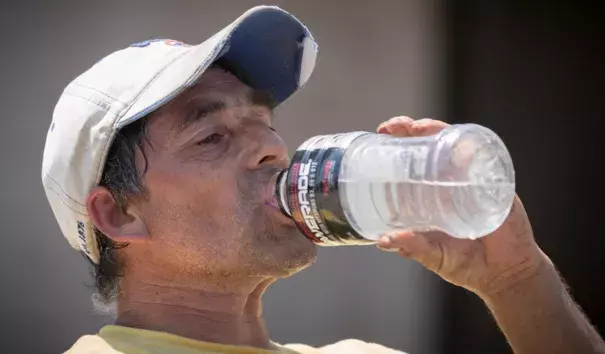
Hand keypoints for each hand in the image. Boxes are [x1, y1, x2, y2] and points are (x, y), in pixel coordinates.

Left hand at [375, 116, 548, 297]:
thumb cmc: (466, 263)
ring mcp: (474, 179)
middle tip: (394, 127)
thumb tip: (383, 241)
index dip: (398, 140)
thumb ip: (411, 247)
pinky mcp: (498, 185)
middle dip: (411, 127)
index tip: (382, 131)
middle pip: (432, 142)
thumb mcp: (433, 255)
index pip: (413, 157)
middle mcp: (452, 180)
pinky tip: (460, 146)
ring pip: (456, 144)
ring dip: (437, 130)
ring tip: (419, 129)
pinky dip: (474, 149)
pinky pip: (487, 160)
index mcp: (432, 192)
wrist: (506, 275)